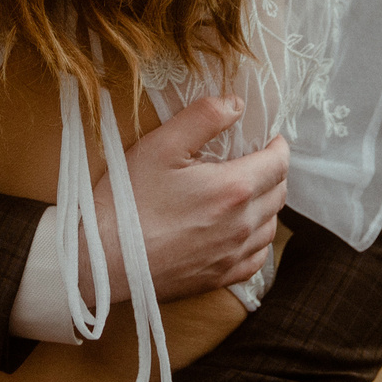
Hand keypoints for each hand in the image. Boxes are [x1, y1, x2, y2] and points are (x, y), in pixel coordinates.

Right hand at [98, 95, 285, 304]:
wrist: (102, 259)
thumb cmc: (127, 201)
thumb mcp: (161, 145)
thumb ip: (203, 117)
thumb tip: (236, 104)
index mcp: (234, 188)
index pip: (279, 162)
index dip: (278, 145)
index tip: (267, 138)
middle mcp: (242, 225)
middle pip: (279, 193)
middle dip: (273, 172)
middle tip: (253, 160)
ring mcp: (232, 255)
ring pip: (270, 226)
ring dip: (266, 205)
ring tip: (245, 193)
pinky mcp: (218, 277)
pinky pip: (255, 258)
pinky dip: (255, 240)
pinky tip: (238, 231)